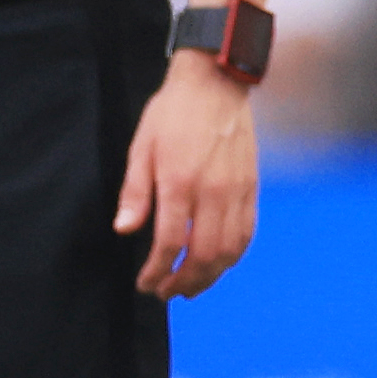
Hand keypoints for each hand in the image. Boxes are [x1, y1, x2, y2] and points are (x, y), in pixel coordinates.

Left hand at [115, 58, 262, 296]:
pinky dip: (233, 256)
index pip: (170, 242)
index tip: (146, 283)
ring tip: (191, 286)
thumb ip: (135, 193)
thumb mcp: (142, 148)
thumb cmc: (173, 114)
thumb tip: (124, 230)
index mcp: (179, 181)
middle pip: (203, 255)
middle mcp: (212, 191)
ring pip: (229, 250)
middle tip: (165, 292)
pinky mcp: (251, 188)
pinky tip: (217, 263)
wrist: (215, 85)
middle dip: (183, 282)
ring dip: (209, 277)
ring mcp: (236, 191)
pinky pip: (247, 233)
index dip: (157, 271)